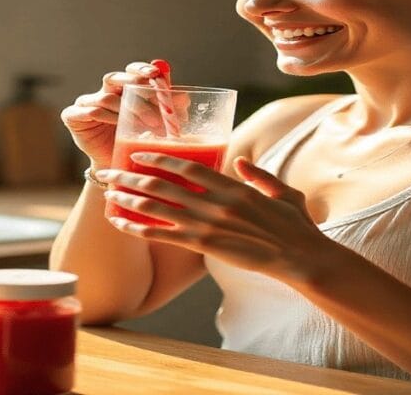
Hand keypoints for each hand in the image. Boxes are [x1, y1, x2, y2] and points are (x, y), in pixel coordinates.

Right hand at [60, 62, 163, 168]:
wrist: (119, 167)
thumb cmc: (138, 142)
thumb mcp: (157, 124)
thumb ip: (167, 108)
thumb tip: (185, 98)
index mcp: (124, 89)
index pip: (131, 71)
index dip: (141, 69)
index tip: (156, 74)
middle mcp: (104, 92)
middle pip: (114, 78)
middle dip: (134, 86)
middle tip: (152, 98)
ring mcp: (86, 103)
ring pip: (105, 98)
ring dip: (126, 110)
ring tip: (145, 126)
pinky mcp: (73, 117)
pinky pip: (88, 111)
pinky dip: (103, 116)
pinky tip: (117, 125)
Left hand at [97, 154, 334, 281]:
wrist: (300, 257)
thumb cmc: (296, 226)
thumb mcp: (282, 192)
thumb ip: (258, 174)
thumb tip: (238, 161)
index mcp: (233, 186)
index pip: (188, 165)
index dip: (160, 157)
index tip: (139, 152)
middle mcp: (216, 202)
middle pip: (164, 184)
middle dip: (132, 176)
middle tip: (110, 172)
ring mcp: (209, 225)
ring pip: (159, 208)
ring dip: (130, 199)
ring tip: (109, 194)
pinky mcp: (206, 246)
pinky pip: (165, 236)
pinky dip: (141, 229)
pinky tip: (122, 225)